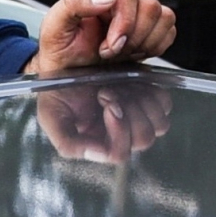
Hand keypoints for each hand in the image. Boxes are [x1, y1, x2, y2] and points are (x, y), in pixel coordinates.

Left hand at [25, 0, 175, 77]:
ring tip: (121, 51)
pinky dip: (155, 46)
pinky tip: (133, 52)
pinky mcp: (147, 28)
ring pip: (164, 17)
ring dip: (144, 42)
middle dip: (133, 37)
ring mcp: (135, 12)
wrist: (65, 68)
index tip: (111, 44)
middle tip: (111, 51)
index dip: (124, 23)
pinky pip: (168, 30)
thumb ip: (75, 3)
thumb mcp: (54, 24)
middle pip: (150, 6)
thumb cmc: (58, 47)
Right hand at [37, 81, 172, 163]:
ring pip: (158, 125)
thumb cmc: (59, 90)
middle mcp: (121, 135)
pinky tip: (131, 82)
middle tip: (106, 90)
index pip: (119, 153)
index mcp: (99, 144)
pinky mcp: (150, 100)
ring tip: (118, 86)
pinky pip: (164, 104)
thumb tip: (97, 153)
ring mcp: (138, 119)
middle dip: (128, 111)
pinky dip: (151, 93)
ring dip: (141, 102)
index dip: (118, 131)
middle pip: (143, 139)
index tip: (108, 104)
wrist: (68, 62)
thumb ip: (68, 143)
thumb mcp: (51, 116)